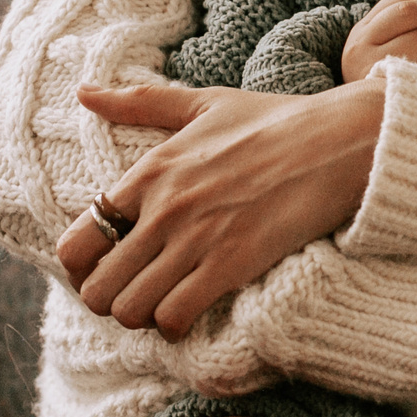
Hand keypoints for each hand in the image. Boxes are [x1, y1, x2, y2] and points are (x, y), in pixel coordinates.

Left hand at [56, 77, 383, 339]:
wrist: (340, 141)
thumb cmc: (275, 120)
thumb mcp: (202, 103)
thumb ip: (139, 103)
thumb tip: (82, 92)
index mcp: (149, 172)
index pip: (77, 242)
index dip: (82, 268)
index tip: (106, 269)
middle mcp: (163, 210)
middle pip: (97, 289)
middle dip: (110, 301)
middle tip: (135, 294)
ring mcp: (196, 240)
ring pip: (130, 310)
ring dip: (142, 317)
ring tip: (163, 304)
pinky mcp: (232, 265)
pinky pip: (175, 317)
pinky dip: (176, 325)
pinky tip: (192, 311)